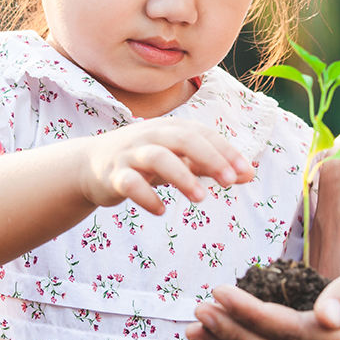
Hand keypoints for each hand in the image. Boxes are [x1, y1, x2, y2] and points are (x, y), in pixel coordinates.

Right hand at [78, 118, 253, 214]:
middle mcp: (151, 136)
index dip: (226, 151)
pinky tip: (161, 210)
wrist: (90, 165)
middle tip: (230, 181)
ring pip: (157, 158)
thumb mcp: (178, 159)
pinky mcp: (113, 175)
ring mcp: (131, 154)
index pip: (203, 134)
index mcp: (170, 129)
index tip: (246, 173)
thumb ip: (210, 165)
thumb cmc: (144, 160)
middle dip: (209, 157)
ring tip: (201, 199)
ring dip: (182, 176)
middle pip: (183, 139)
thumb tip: (249, 173)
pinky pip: (130, 183)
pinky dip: (146, 196)